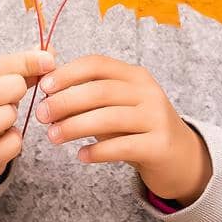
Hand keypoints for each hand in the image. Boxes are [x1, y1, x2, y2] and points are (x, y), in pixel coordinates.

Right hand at [0, 49, 53, 189]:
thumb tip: (49, 50)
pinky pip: (7, 148)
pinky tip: (9, 136)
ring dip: (11, 116)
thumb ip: (20, 67)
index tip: (49, 61)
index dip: (25, 62)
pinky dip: (16, 141)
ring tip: (8, 115)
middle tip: (20, 93)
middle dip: (15, 90)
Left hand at [36, 55, 210, 203]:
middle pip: (100, 91)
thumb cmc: (138, 128)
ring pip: (109, 118)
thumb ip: (89, 92)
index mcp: (134, 75)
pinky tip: (81, 156)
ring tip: (53, 136)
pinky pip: (122, 146)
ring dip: (75, 126)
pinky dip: (98, 151)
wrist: (180, 157)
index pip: (97, 64)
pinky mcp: (159, 145)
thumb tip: (47, 83)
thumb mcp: (118, 103)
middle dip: (66, 101)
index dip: (68, 73)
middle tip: (41, 114)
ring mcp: (156, 118)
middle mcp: (147, 92)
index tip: (43, 86)